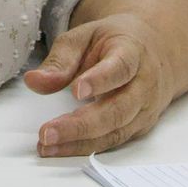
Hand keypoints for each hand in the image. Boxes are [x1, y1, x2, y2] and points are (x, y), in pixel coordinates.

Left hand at [25, 13, 178, 157]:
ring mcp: (144, 109)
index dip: (100, 80)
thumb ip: (60, 60)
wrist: (154, 51)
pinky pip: (112, 141)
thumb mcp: (85, 37)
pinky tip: (60, 149)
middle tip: (46, 132)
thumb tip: (34, 81)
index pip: (120, 68)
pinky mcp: (138, 128)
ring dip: (79, 142)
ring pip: (115, 131)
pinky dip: (85, 148)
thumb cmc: (113, 43)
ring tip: (46, 145)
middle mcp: (144, 84)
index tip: (75, 91)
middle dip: (81, 125)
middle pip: (117, 109)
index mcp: (132, 53)